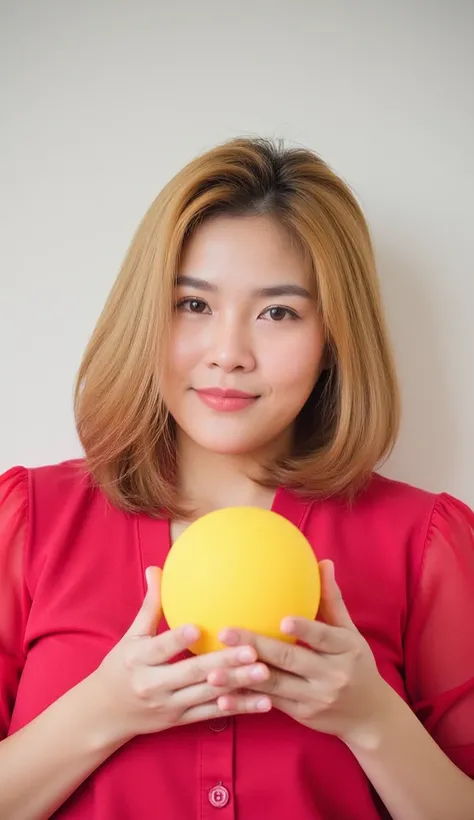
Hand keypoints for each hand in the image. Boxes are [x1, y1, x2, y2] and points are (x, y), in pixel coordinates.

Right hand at [91, 567, 271, 743]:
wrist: (105, 714)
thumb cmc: (120, 666)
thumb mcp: (130, 636)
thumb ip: (150, 605)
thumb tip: (157, 568)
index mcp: (138, 659)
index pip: (159, 648)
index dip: (177, 639)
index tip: (199, 628)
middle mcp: (153, 685)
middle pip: (191, 673)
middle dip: (223, 663)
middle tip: (252, 650)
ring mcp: (169, 705)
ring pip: (208, 695)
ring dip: (238, 685)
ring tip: (265, 673)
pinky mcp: (181, 720)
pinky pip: (213, 714)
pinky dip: (239, 708)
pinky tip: (265, 701)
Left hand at [209, 560, 391, 743]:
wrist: (370, 716)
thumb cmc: (356, 664)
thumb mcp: (350, 634)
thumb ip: (332, 601)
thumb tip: (324, 562)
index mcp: (346, 650)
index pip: (324, 637)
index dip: (305, 629)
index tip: (283, 620)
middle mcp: (332, 674)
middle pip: (290, 658)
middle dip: (256, 647)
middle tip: (226, 633)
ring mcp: (315, 697)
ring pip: (274, 685)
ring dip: (241, 677)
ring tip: (212, 671)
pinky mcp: (302, 714)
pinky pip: (269, 704)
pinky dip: (244, 700)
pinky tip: (221, 697)